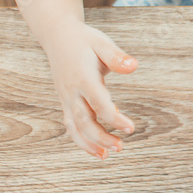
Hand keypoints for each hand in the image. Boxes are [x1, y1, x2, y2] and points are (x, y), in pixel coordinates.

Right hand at [42, 22, 137, 158]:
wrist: (57, 36)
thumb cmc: (84, 40)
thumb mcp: (102, 43)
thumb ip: (117, 57)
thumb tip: (134, 66)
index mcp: (82, 77)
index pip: (99, 103)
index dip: (114, 118)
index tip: (131, 129)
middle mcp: (71, 91)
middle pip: (84, 120)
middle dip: (101, 137)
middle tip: (120, 148)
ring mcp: (66, 98)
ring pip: (74, 127)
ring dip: (89, 143)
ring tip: (106, 156)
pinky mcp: (66, 102)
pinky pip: (71, 125)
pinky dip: (81, 140)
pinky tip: (97, 150)